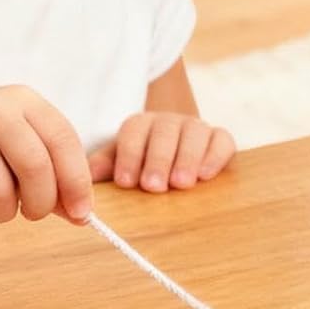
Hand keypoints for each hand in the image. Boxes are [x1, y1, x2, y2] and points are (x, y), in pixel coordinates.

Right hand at [0, 86, 94, 225]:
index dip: (77, 182)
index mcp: (26, 101)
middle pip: (34, 167)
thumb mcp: (23, 143)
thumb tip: (82, 216)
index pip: (63, 141)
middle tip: (34, 213)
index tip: (82, 213)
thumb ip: (55, 176)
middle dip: (41, 204)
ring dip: (3, 213)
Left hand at [88, 113, 235, 192]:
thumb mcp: (121, 163)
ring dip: (187, 158)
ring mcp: (196, 128)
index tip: (126, 182)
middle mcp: (169, 122)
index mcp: (141, 125)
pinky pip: (222, 140)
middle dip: (158, 159)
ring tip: (181, 184)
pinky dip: (215, 156)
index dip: (129, 155)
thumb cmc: (143, 165)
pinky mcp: (220, 138)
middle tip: (153, 186)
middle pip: (164, 132)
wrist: (177, 155)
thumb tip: (87, 172)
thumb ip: (106, 165)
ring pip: (194, 133)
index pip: (133, 131)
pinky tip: (206, 176)